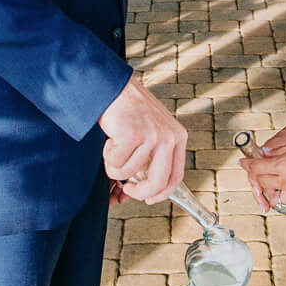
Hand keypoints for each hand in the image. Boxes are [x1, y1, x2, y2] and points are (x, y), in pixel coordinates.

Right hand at [99, 76, 187, 203]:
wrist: (112, 87)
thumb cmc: (129, 110)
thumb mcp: (152, 131)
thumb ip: (153, 158)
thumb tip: (138, 192)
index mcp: (177, 136)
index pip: (176, 176)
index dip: (161, 193)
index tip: (149, 198)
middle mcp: (168, 136)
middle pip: (158, 182)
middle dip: (140, 192)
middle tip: (128, 189)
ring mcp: (151, 135)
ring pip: (129, 172)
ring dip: (115, 166)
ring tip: (113, 148)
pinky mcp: (132, 134)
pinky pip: (116, 162)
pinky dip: (108, 156)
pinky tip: (110, 139)